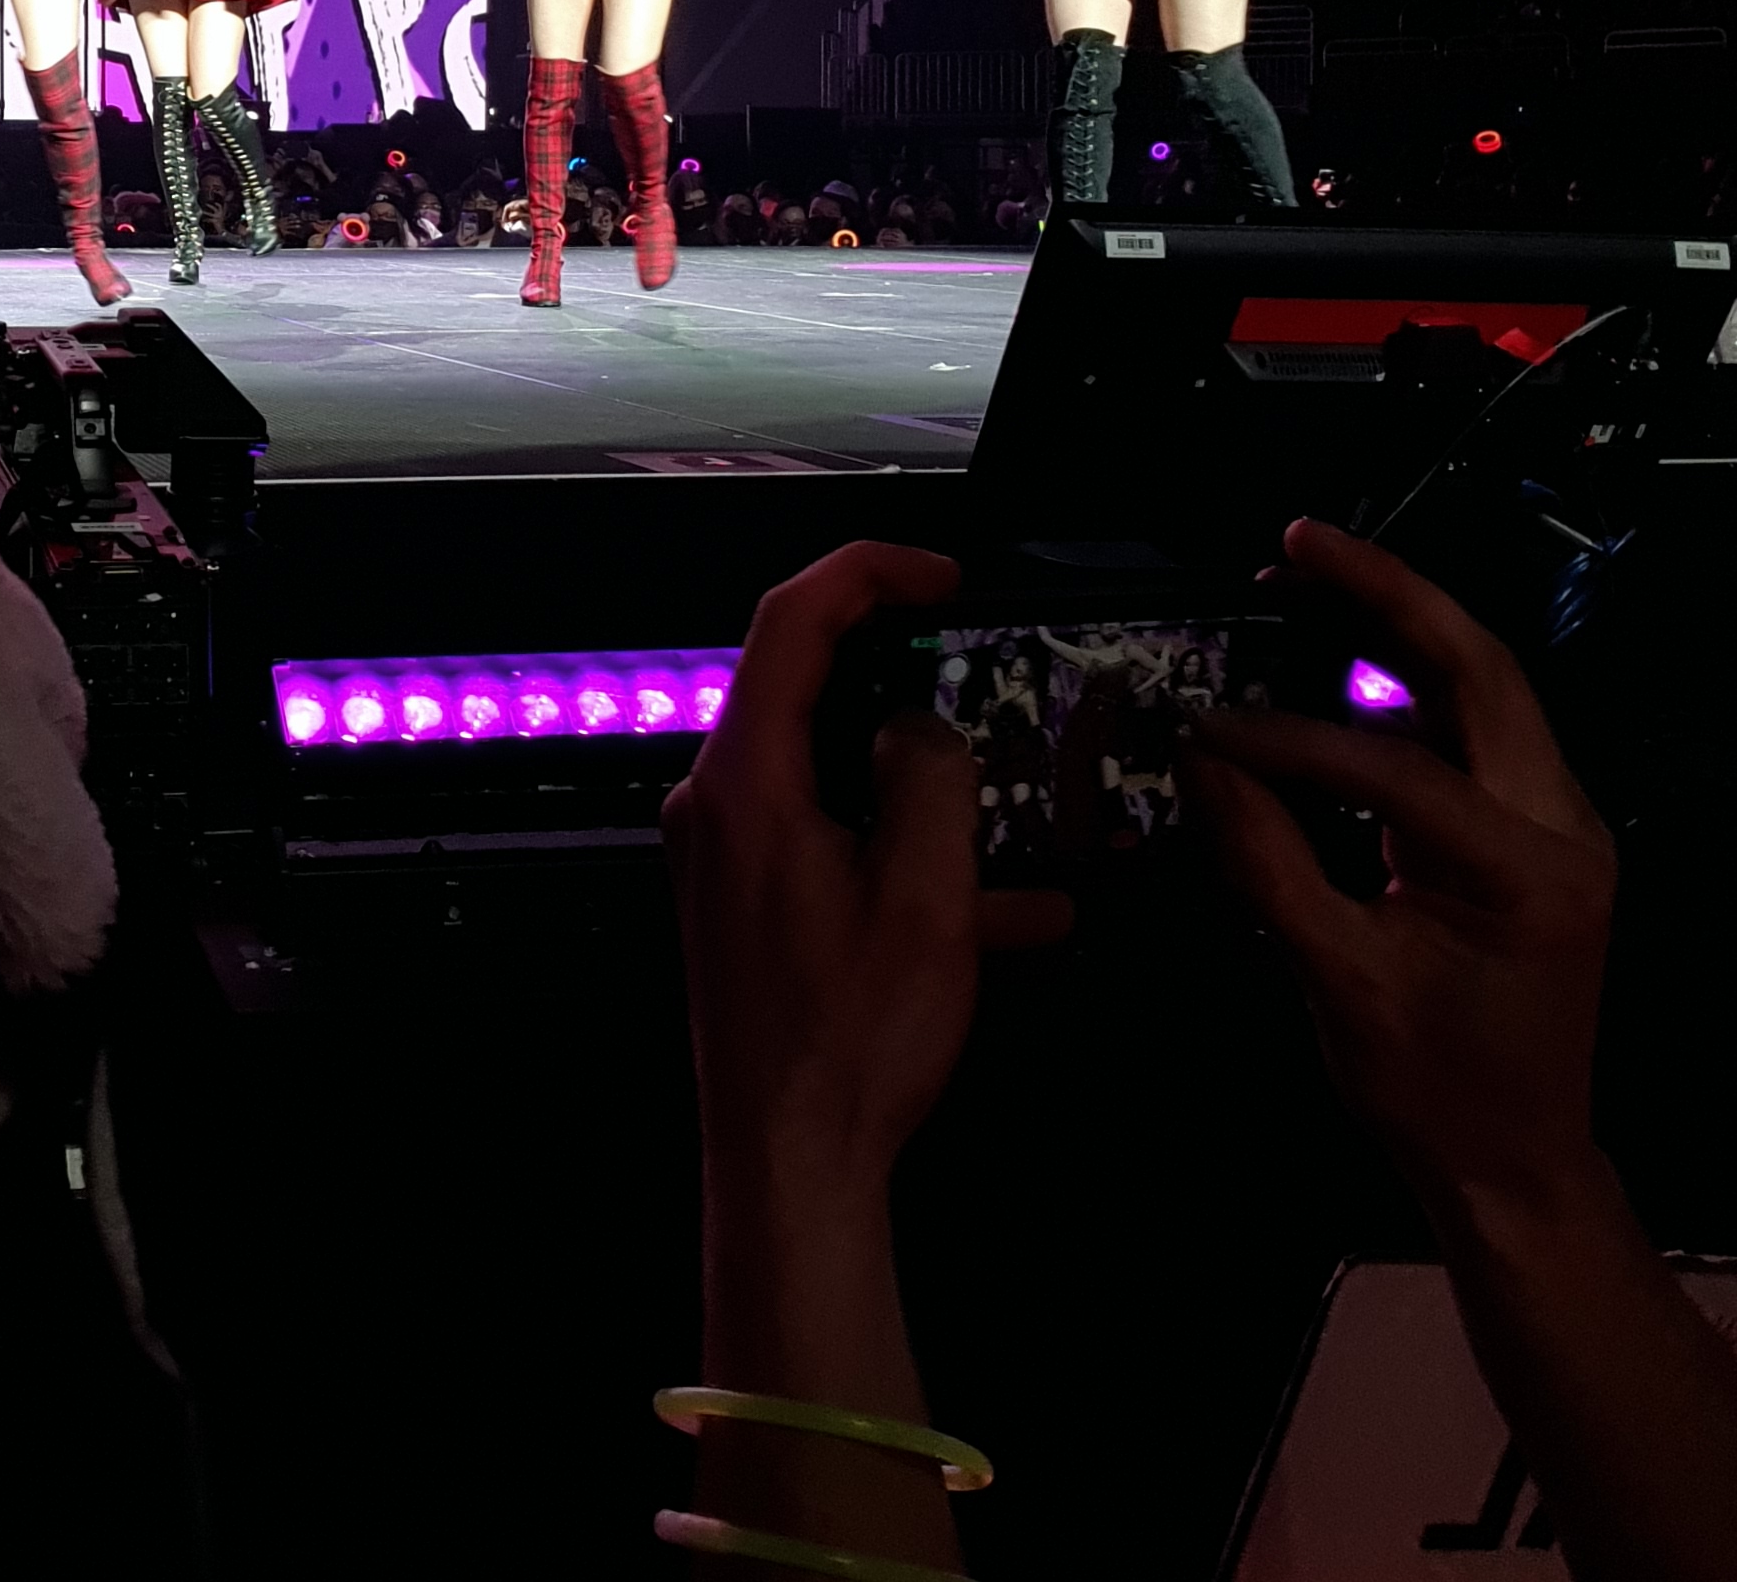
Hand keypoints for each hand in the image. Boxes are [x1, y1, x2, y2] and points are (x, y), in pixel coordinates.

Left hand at [666, 541, 1062, 1190]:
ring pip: (836, 771)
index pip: (791, 622)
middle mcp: (718, 805)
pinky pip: (837, 842)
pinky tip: (1015, 907)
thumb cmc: (845, 1045)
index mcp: (745, 783)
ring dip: (925, 782)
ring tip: (1018, 798)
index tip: (940, 575)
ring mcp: (729, 855)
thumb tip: (921, 728)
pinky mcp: (751, 903)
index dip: (868, 573)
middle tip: (984, 667)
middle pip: (808, 690)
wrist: (789, 1163)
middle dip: (906, 675)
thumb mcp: (925, 900)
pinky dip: (911, 854)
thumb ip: (931, 782)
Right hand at [1187, 520, 1615, 1219]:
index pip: (1395, 765)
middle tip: (1298, 540)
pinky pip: (1474, 736)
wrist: (1516, 1165)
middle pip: (1482, 669)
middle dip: (1388, 595)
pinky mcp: (1536, 838)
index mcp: (1528, 867)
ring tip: (1311, 579)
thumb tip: (1203, 759)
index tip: (1203, 728)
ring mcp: (1560, 827)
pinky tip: (1337, 667)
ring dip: (1402, 630)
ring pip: (1486, 690)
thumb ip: (1266, 858)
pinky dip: (1406, 690)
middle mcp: (1565, 825)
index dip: (1286, 740)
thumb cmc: (1431, 1089)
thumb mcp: (1335, 978)